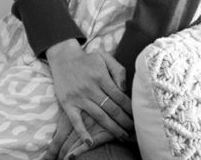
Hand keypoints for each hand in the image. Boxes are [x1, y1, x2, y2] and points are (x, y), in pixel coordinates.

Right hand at [45, 40, 131, 157]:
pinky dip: (82, 132)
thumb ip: (118, 70)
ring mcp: (79, 97)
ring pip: (99, 116)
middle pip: (112, 108)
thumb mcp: (105, 58)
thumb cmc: (87, 59)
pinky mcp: (67, 104)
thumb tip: (124, 89)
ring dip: (111, 128)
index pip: (119, 96)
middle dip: (124, 121)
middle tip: (134, 130)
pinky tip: (90, 142)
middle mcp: (91, 88)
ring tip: (122, 136)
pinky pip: (76, 121)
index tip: (137, 116)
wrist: (63, 58)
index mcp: (101, 77)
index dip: (129, 108)